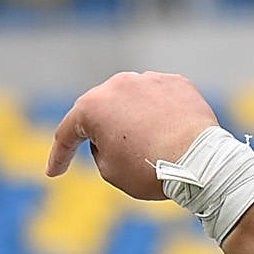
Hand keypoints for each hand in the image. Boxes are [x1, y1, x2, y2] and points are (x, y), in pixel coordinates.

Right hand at [46, 71, 219, 201]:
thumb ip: (100, 149)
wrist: (199, 161)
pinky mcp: (177, 83)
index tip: (54, 173)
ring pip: (133, 102)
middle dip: (100, 131)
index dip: (59, 156)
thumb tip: (112, 134)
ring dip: (133, 120)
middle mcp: (117, 85)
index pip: (68, 133)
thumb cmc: (150, 170)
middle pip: (102, 110)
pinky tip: (169, 133)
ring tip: (148, 147)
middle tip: (105, 153)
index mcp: (92, 107)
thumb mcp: (110, 171)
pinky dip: (160, 114)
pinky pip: (161, 100)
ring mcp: (148, 80)